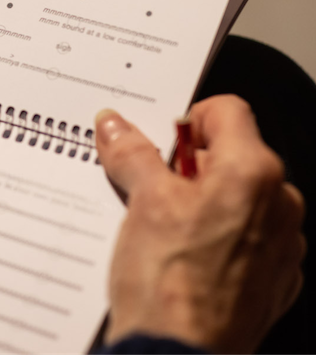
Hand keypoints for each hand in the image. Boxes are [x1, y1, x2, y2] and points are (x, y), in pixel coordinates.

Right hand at [96, 95, 304, 354]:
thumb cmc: (169, 285)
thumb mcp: (142, 201)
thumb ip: (132, 152)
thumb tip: (116, 126)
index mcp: (254, 172)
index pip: (226, 111)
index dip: (187, 120)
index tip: (162, 144)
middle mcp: (279, 204)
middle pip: (232, 155)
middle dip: (190, 166)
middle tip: (154, 188)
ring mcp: (281, 245)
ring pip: (237, 197)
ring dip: (202, 201)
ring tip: (165, 229)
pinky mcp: (274, 278)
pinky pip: (246, 236)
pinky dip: (217, 235)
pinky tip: (185, 256)